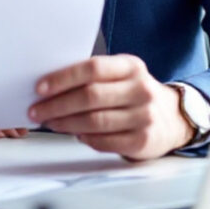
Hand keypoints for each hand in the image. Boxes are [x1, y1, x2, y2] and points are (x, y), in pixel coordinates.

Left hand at [28, 55, 192, 160]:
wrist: (173, 118)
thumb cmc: (134, 94)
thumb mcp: (121, 76)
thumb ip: (93, 77)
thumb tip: (49, 87)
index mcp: (131, 66)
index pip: (93, 68)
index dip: (63, 78)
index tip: (39, 88)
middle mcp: (140, 90)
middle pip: (90, 96)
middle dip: (57, 104)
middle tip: (36, 110)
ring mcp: (144, 116)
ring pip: (95, 121)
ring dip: (66, 123)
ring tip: (50, 122)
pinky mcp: (143, 140)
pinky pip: (104, 141)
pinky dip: (85, 138)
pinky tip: (75, 134)